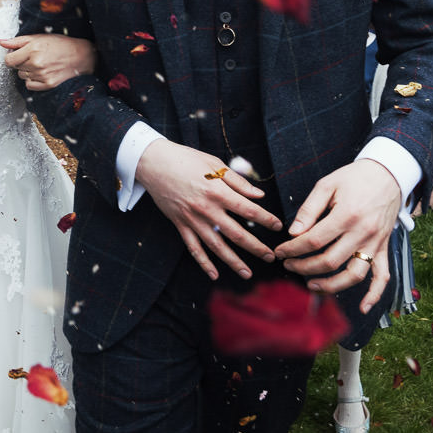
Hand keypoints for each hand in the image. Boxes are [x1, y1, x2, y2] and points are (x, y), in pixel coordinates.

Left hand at [0, 35, 96, 90]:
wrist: (81, 56)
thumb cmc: (60, 44)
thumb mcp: (38, 37)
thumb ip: (17, 41)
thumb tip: (0, 42)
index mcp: (32, 49)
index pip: (8, 60)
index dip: (12, 56)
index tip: (19, 54)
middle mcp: (36, 63)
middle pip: (16, 68)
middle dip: (22, 63)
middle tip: (35, 57)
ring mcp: (42, 75)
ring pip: (22, 76)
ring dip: (28, 71)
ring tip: (40, 64)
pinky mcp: (47, 85)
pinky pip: (29, 85)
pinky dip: (33, 80)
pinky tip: (42, 73)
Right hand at [134, 139, 282, 280]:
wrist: (154, 163)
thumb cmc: (186, 159)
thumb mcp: (214, 164)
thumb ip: (238, 181)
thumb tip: (259, 195)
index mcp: (218, 191)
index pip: (248, 210)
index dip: (265, 219)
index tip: (278, 226)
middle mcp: (206, 209)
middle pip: (236, 233)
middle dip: (256, 247)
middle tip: (271, 256)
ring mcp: (192, 219)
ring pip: (216, 246)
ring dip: (233, 261)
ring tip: (248, 273)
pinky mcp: (180, 224)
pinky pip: (193, 248)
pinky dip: (203, 263)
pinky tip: (214, 274)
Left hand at [273, 160, 399, 311]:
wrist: (388, 174)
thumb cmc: (354, 178)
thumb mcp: (327, 184)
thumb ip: (309, 209)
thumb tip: (293, 232)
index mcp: (347, 215)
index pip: (314, 241)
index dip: (293, 249)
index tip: (280, 251)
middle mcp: (363, 233)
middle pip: (330, 261)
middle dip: (304, 267)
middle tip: (289, 265)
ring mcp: (375, 243)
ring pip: (353, 275)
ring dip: (331, 285)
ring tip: (311, 285)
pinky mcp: (383, 248)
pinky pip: (382, 276)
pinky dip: (374, 295)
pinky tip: (363, 308)